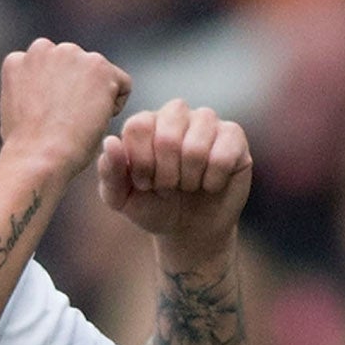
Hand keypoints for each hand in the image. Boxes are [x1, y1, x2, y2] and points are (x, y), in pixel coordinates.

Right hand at [0, 38, 131, 177]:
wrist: (39, 156)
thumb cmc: (28, 146)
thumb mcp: (17, 108)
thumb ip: (32, 88)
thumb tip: (47, 92)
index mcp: (20, 59)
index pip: (51, 71)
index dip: (56, 97)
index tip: (51, 117)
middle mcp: (44, 48)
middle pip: (77, 68)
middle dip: (78, 90)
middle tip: (67, 120)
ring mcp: (71, 54)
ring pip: (100, 75)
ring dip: (97, 96)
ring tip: (78, 121)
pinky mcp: (98, 66)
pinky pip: (123, 84)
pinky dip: (116, 105)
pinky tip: (95, 120)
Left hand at [97, 99, 252, 262]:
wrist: (190, 229)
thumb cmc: (153, 207)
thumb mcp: (122, 199)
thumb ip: (110, 172)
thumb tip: (111, 142)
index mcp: (145, 122)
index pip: (138, 126)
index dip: (141, 162)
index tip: (145, 184)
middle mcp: (176, 115)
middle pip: (168, 133)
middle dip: (166, 173)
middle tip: (168, 188)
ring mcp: (207, 122)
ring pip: (197, 145)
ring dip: (190, 177)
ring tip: (188, 186)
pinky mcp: (234, 136)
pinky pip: (224, 154)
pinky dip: (213, 179)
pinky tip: (210, 185)